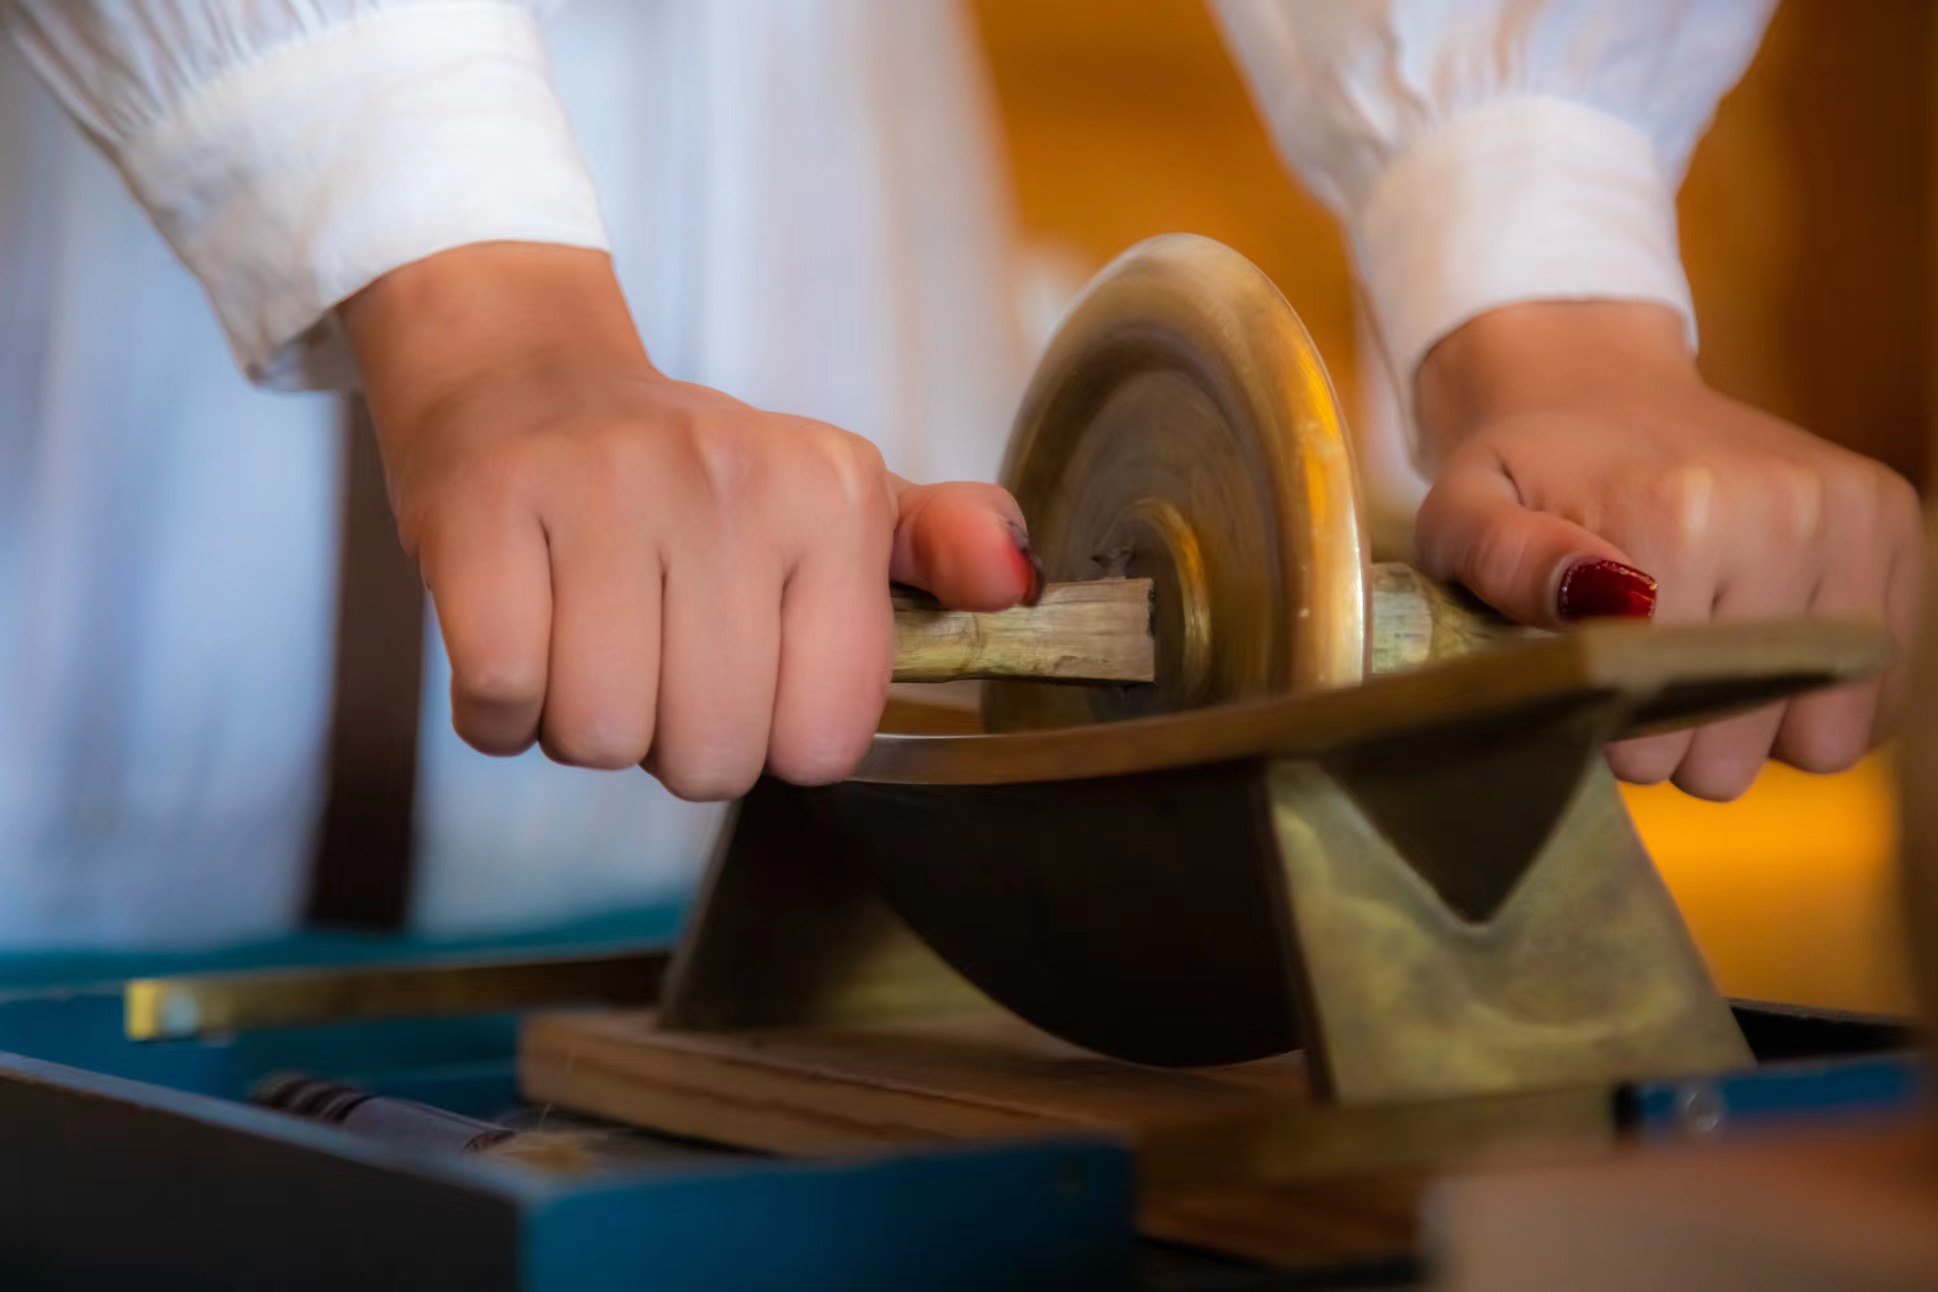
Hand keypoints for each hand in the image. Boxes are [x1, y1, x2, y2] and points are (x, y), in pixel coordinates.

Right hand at [341, 244, 1034, 799]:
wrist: (521, 378)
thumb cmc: (690, 480)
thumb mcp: (834, 503)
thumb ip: (936, 550)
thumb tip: (1016, 582)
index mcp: (831, 489)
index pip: (825, 741)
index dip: (774, 737)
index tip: (745, 665)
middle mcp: (729, 475)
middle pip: (713, 756)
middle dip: (674, 741)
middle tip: (653, 651)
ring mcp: (601, 484)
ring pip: (602, 738)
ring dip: (581, 724)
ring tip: (585, 635)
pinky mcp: (482, 506)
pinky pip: (500, 701)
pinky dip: (497, 711)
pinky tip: (517, 638)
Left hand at [1413, 301, 1922, 800]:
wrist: (1593, 386)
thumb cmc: (1523, 472)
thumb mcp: (1465, 513)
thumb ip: (1504, 560)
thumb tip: (1587, 597)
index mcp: (1677, 514)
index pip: (1660, 729)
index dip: (1614, 731)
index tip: (1587, 680)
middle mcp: (1785, 513)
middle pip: (1738, 747)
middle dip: (1678, 735)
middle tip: (1638, 667)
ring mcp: (1850, 519)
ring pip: (1818, 738)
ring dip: (1754, 725)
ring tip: (1697, 657)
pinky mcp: (1890, 527)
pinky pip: (1877, 698)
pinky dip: (1815, 700)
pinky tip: (1755, 650)